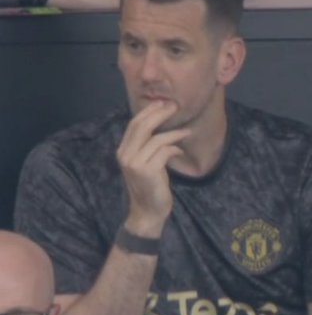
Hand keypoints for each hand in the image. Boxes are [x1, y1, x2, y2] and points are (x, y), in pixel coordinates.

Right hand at [118, 101, 190, 236]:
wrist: (147, 211)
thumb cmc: (150, 186)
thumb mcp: (144, 163)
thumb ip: (147, 147)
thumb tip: (161, 126)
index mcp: (123, 151)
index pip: (133, 124)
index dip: (149, 111)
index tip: (163, 102)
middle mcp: (125, 155)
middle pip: (141, 126)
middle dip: (159, 113)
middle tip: (174, 106)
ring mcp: (135, 163)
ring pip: (156, 139)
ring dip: (174, 133)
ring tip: (186, 131)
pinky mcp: (148, 171)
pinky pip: (165, 151)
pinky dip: (175, 149)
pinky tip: (180, 152)